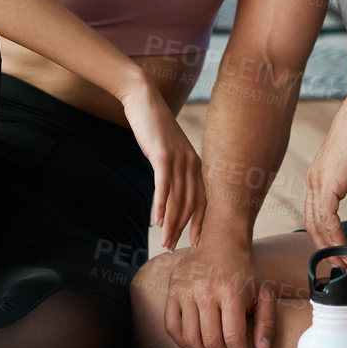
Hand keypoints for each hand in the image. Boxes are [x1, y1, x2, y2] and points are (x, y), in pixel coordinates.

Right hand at [118, 79, 204, 250]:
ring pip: (178, 199)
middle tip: (173, 248)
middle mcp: (192, 163)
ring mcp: (179, 159)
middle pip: (191, 203)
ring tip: (165, 242)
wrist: (144, 99)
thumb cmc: (153, 127)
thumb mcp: (167, 150)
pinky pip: (164, 186)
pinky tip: (158, 221)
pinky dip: (161, 206)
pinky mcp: (163, 155)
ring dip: (172, 223)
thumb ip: (172, 168)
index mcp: (195, 164)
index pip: (202, 199)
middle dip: (183, 228)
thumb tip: (170, 189)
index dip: (199, 222)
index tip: (194, 242)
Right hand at [159, 242, 275, 347]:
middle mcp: (205, 291)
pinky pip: (173, 328)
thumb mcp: (264, 294)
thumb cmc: (244, 272)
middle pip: (211, 342)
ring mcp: (185, 291)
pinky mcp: (172, 292)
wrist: (221, 242)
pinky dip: (184, 344)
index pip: (233, 337)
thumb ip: (266, 324)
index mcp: (231, 292)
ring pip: (190, 339)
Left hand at [303, 89, 346, 272]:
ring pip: (318, 224)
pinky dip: (335, 236)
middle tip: (341, 265)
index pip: (316, 216)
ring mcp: (318, 183)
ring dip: (333, 246)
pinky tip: (345, 248)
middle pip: (312, 224)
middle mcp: (313, 183)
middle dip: (327, 247)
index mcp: (319, 181)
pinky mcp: (327, 183)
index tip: (340, 253)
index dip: (327, 237)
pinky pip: (327, 217)